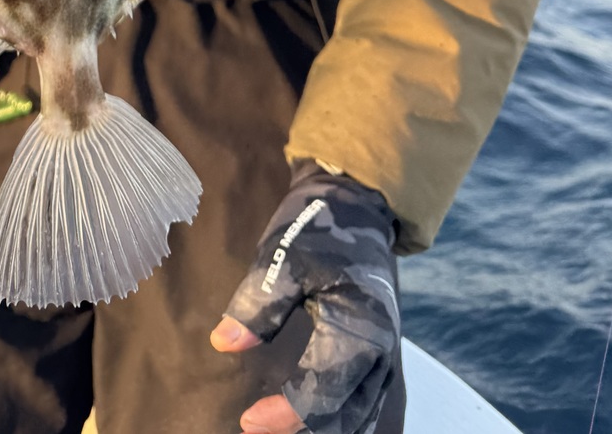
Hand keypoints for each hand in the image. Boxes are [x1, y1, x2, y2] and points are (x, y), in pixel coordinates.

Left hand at [210, 165, 400, 433]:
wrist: (354, 200)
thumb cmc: (317, 225)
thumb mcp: (282, 256)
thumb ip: (258, 304)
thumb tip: (225, 343)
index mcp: (360, 326)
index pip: (323, 390)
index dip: (285, 413)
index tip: (249, 420)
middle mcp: (381, 347)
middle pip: (348, 413)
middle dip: (306, 427)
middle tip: (257, 427)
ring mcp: (386, 349)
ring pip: (364, 411)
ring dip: (327, 425)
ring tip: (283, 427)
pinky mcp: (380, 346)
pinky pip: (370, 396)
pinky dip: (345, 414)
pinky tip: (319, 418)